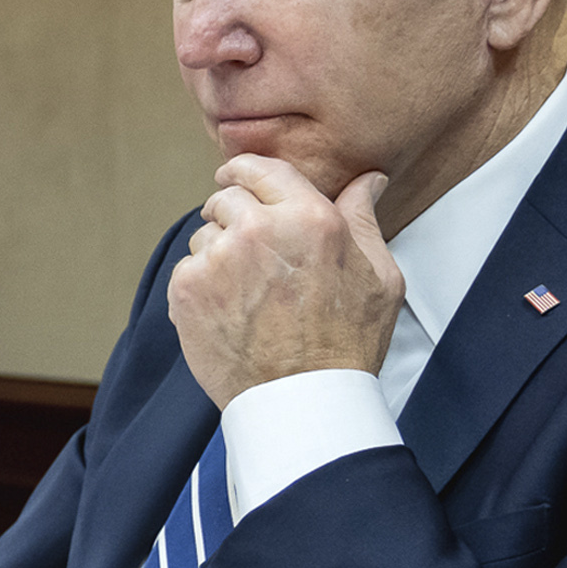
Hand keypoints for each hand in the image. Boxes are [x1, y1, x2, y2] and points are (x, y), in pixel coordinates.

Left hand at [168, 154, 402, 406]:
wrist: (302, 398)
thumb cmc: (347, 342)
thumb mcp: (379, 276)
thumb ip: (364, 219)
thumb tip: (368, 179)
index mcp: (308, 217)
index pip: (260, 168)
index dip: (244, 171)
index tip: (235, 177)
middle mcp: (257, 229)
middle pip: (226, 199)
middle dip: (234, 215)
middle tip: (248, 247)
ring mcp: (217, 258)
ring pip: (204, 235)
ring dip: (218, 252)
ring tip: (246, 291)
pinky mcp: (187, 289)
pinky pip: (187, 269)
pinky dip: (201, 285)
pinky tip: (228, 310)